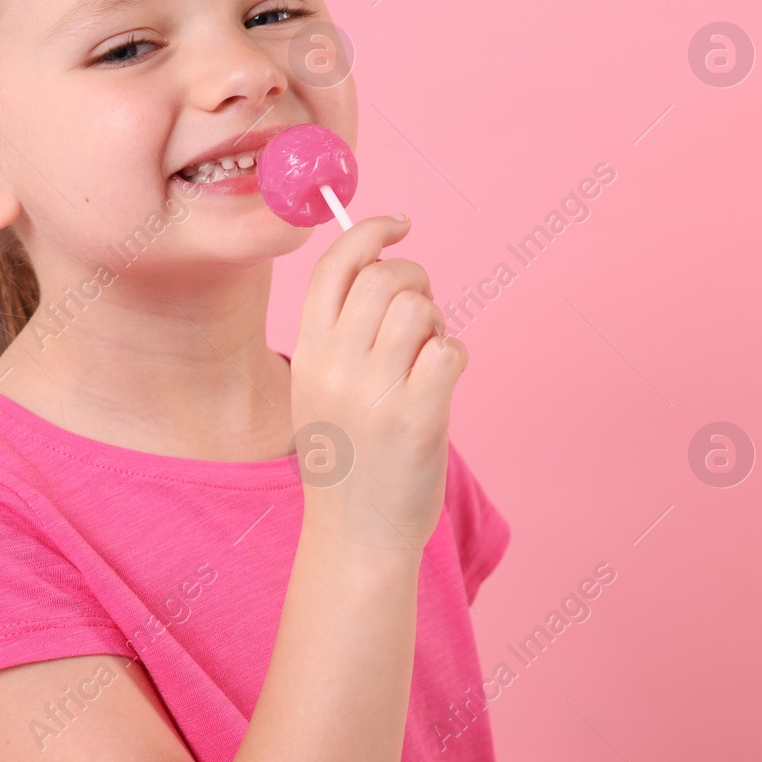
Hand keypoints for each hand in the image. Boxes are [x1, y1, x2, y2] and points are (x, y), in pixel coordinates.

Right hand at [289, 215, 466, 554]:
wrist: (356, 537)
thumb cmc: (349, 458)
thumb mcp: (320, 389)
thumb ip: (340, 334)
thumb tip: (384, 266)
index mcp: (308, 353)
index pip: (335, 265)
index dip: (370, 231)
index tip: (399, 225)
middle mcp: (335, 366)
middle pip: (384, 277)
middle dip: (415, 280)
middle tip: (422, 313)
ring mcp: (375, 391)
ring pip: (419, 308)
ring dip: (435, 322)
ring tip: (426, 356)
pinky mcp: (417, 416)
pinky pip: (449, 350)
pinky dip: (453, 357)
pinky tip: (441, 385)